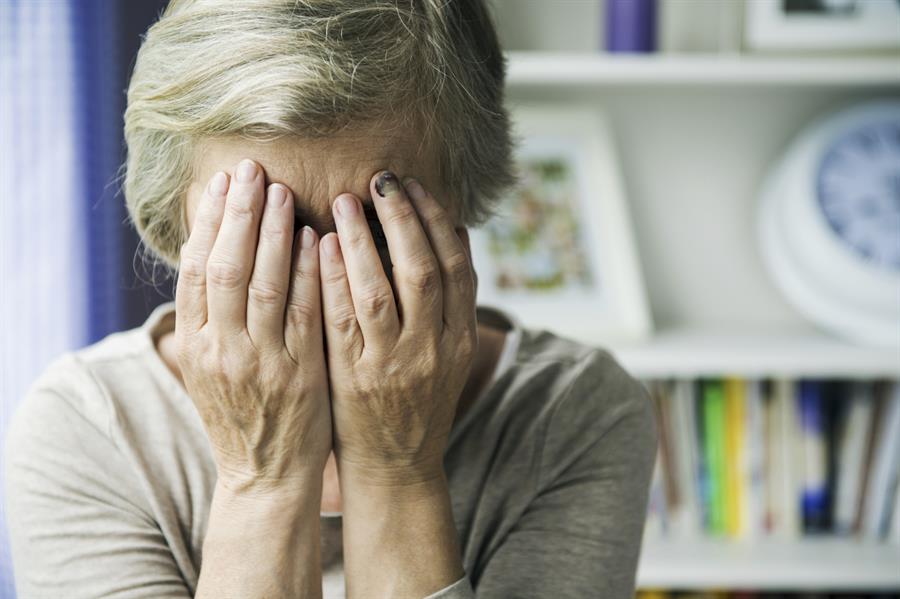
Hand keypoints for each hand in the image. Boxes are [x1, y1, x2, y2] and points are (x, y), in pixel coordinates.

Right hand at [174, 159, 330, 493]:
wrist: (266, 476)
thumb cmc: (241, 415)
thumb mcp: (211, 368)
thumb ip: (208, 317)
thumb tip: (206, 254)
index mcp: (198, 345)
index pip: (195, 271)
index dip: (208, 223)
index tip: (222, 183)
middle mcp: (222, 350)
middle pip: (225, 268)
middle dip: (238, 214)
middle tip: (252, 169)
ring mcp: (261, 362)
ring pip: (263, 285)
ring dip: (272, 234)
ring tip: (281, 192)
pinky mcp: (299, 374)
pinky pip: (303, 314)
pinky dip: (307, 273)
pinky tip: (315, 239)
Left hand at [319, 171, 477, 484]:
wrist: (395, 465)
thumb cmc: (416, 401)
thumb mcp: (447, 353)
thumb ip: (448, 300)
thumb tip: (452, 233)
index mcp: (459, 338)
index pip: (458, 268)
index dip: (438, 222)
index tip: (417, 187)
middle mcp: (433, 348)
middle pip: (423, 270)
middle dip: (404, 219)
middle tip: (383, 179)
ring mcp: (393, 364)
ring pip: (380, 290)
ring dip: (362, 240)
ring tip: (347, 199)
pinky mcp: (354, 378)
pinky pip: (342, 320)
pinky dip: (333, 278)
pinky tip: (319, 245)